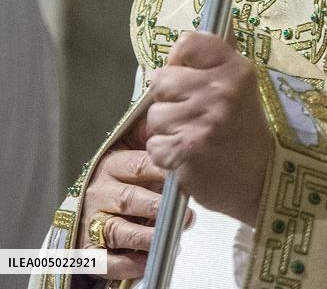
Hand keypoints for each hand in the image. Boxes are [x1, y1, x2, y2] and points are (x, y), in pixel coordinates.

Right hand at [76, 118, 193, 280]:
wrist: (89, 206)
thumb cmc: (120, 177)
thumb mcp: (130, 150)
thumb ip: (149, 138)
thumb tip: (171, 116)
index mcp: (112, 164)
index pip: (138, 165)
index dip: (161, 171)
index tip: (184, 175)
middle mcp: (100, 192)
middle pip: (129, 198)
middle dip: (157, 206)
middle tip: (185, 213)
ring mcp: (93, 221)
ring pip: (118, 229)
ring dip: (146, 235)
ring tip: (170, 237)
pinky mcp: (89, 249)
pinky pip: (104, 260)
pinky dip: (125, 262)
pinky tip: (145, 261)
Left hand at [146, 32, 272, 225]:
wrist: (264, 180)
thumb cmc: (247, 129)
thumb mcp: (244, 85)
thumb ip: (223, 52)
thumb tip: (223, 13)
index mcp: (235, 69)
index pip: (188, 43)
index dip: (179, 61)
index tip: (188, 77)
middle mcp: (219, 91)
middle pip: (161, 80)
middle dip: (168, 100)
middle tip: (190, 114)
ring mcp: (202, 122)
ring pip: (154, 116)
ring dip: (166, 131)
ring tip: (192, 138)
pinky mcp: (187, 152)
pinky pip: (154, 145)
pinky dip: (166, 155)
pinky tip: (187, 157)